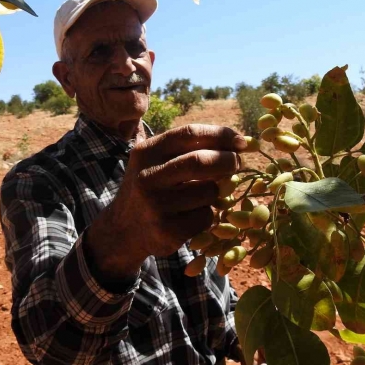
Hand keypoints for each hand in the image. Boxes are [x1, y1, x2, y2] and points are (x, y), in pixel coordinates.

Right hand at [86, 124, 246, 280]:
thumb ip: (189, 148)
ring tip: (207, 194)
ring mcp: (156, 205)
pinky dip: (209, 214)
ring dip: (217, 192)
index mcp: (147, 152)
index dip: (221, 135)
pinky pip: (206, 217)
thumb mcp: (158, 161)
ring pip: (209, 191)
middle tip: (237, 163)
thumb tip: (239, 141)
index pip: (190, 134)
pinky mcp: (167, 230)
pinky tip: (195, 214)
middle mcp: (148, 176)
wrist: (123, 229)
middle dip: (228, 161)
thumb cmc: (152, 187)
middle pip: (201, 161)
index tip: (241, 141)